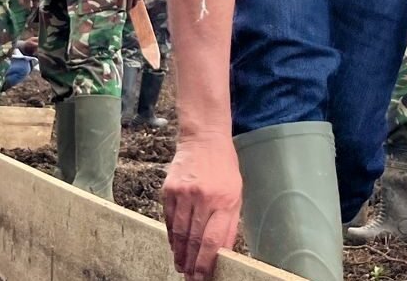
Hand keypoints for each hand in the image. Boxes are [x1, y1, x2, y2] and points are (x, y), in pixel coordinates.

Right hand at [163, 135, 242, 280]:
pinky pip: (169, 220)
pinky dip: (172, 236)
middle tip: (191, 278)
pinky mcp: (169, 190)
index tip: (203, 277)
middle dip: (192, 264)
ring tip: (181, 267)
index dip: (206, 263)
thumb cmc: (224, 168)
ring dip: (180, 254)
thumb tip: (222, 253)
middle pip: (194, 240)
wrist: (203, 139)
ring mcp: (184, 194)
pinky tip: (175, 247)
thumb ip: (229, 224)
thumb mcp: (236, 194)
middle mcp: (203, 198)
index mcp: (225, 201)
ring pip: (179, 233)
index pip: (212, 241)